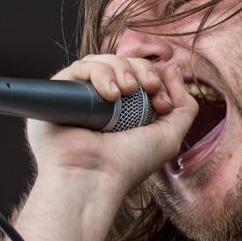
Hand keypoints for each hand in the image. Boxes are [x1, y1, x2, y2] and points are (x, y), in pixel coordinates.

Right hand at [27, 55, 197, 194]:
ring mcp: (79, 97)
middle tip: (148, 88)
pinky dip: (99, 73)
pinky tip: (110, 94)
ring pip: (101, 61)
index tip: (162, 103)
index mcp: (123, 110)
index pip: (138, 75)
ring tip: (125, 93)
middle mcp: (100, 102)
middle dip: (141, 69)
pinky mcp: (58, 94)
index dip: (153, 78)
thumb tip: (173, 69)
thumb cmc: (128, 165)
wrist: (94, 179)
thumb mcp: (169, 137)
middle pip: (122, 63)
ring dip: (121, 69)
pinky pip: (79, 67)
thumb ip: (183, 106)